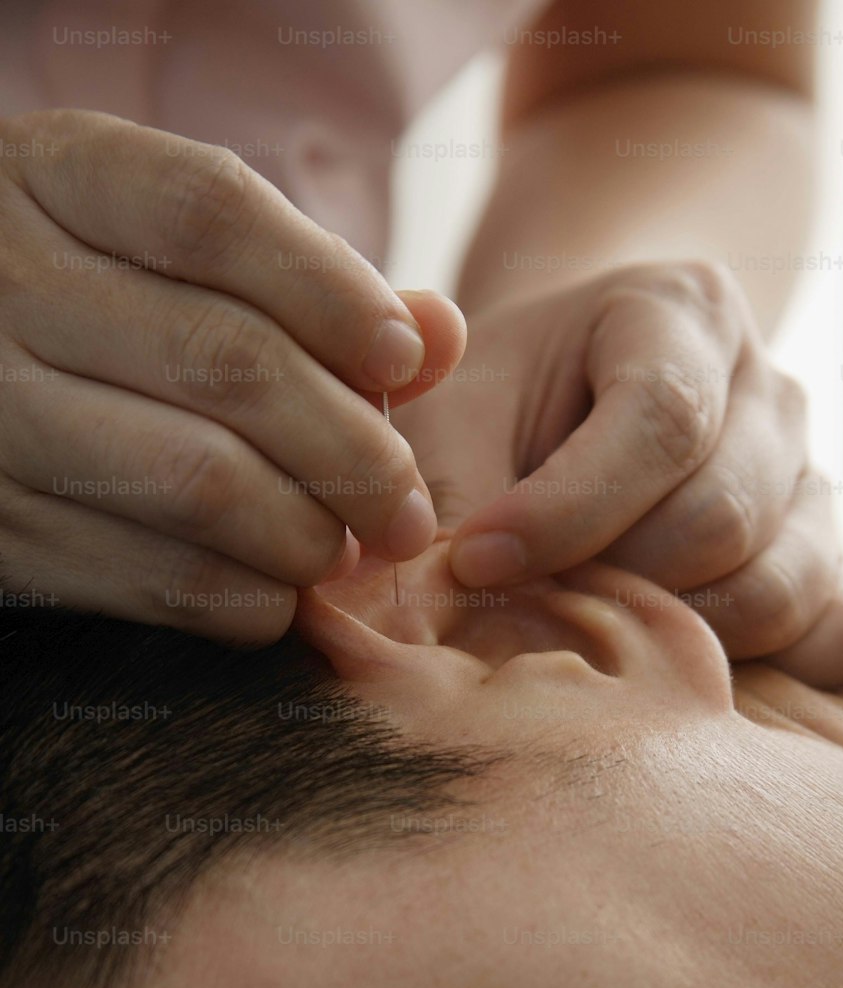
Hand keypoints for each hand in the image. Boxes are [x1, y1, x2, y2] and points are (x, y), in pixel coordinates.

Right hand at [0, 110, 465, 642]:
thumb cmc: (94, 302)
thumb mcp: (173, 253)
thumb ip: (307, 285)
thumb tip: (440, 335)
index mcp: (57, 175)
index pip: (213, 213)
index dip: (331, 290)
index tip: (406, 360)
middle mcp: (4, 279)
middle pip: (227, 360)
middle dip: (352, 451)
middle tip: (406, 512)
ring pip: (199, 479)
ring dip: (306, 536)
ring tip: (344, 551)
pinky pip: (149, 576)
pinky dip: (242, 599)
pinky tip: (277, 594)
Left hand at [394, 262, 842, 687]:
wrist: (566, 406)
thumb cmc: (498, 406)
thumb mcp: (452, 412)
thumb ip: (446, 487)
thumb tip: (439, 594)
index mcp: (684, 314)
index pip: (662, 417)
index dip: (566, 509)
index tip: (477, 562)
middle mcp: (769, 391)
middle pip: (721, 517)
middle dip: (612, 583)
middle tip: (527, 601)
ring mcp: (810, 482)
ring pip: (776, 588)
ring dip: (672, 636)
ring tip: (588, 625)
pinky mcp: (826, 565)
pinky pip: (837, 636)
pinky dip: (769, 671)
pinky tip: (682, 670)